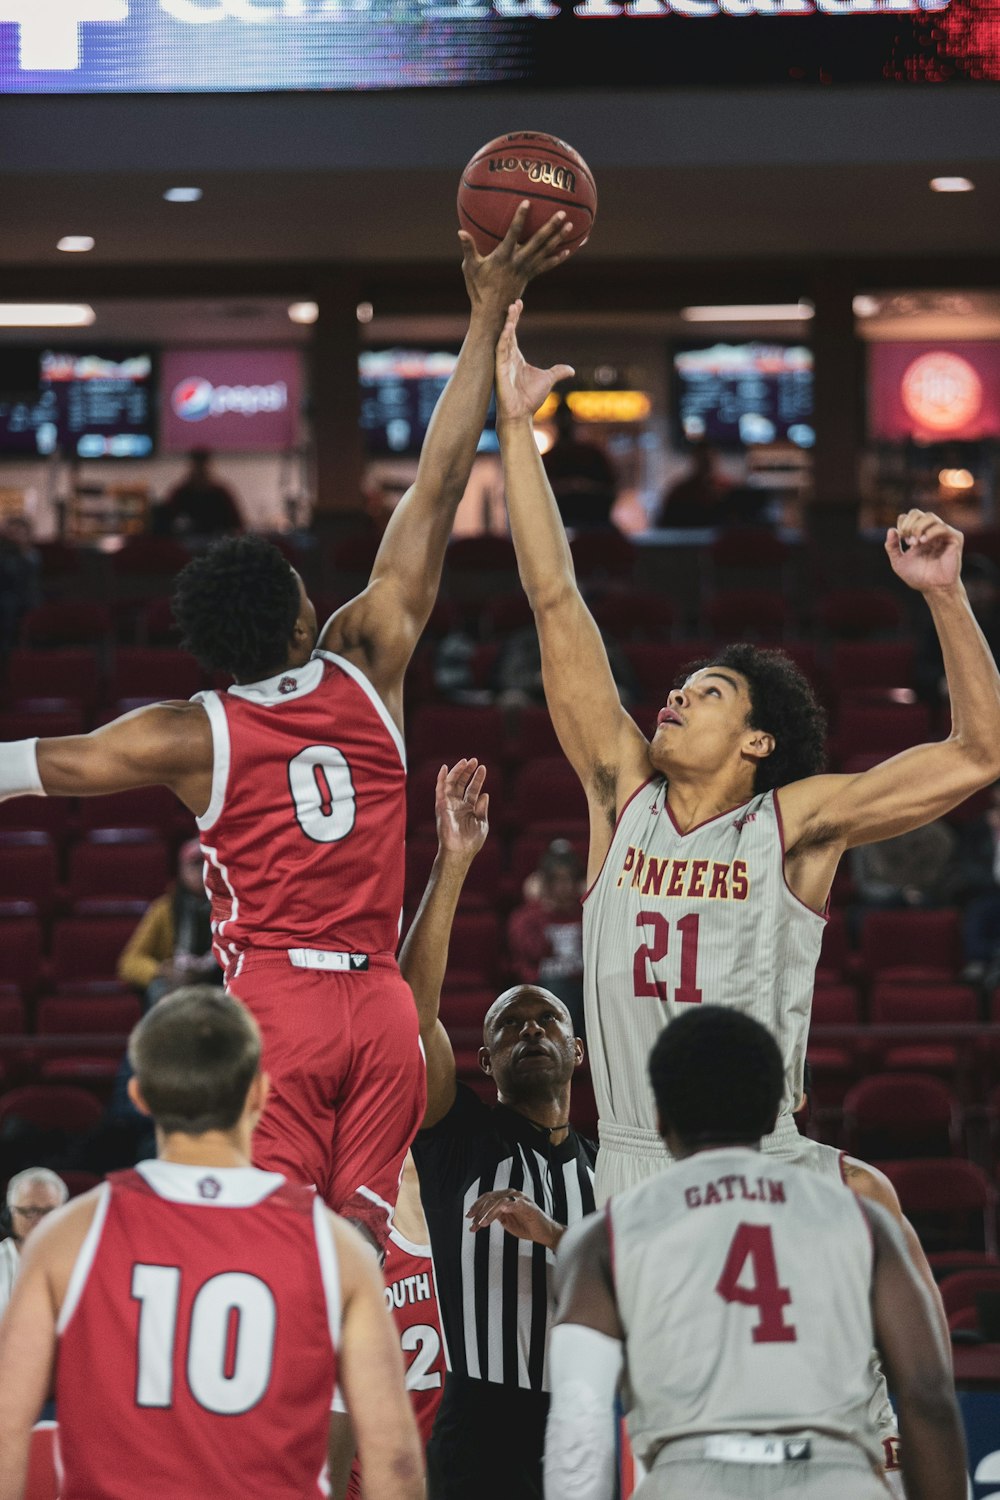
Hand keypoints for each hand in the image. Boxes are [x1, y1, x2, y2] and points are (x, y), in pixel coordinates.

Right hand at [435, 758, 488, 862]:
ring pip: (451, 783)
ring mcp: (449, 805)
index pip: (473, 789)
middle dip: (467, 772)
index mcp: (468, 808)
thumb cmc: (471, 841)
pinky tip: (445, 768)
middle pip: (462, 784)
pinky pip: (440, 790)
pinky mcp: (441, 806)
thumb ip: (482, 808)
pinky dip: (441, 778)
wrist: (460, 851)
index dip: (477, 778)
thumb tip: (485, 794)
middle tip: (474, 760)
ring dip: (458, 771)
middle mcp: (457, 805)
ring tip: (466, 761)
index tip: (483, 768)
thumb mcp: (482, 822)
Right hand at [461, 202, 573, 317]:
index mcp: (503, 256)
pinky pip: (546, 266)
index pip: (513, 233)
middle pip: (538, 241)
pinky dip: (556, 259)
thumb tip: (460, 231)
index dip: (520, 218)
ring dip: (558, 239)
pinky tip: (567, 251)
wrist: (492, 311)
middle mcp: (518, 261)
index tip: (527, 203)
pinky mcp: (530, 276)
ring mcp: (526, 269)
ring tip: (571, 226)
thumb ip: (468, 248)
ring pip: (545, 251)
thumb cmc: (478, 287)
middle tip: (563, 214)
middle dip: (550, 227)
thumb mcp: (470, 267)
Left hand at [466, 1188, 563, 1250]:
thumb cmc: (528, 1227)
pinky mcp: (528, 1206)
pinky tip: (496, 1214)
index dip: (477, 1206)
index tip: (468, 1216)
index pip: (488, 1197)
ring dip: (487, 1213)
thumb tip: (481, 1217)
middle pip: (491, 1198)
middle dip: (479, 1210)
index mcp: (507, 1197)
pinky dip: (503, 1208)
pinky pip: (513, 1204)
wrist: (545, 1234)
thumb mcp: (507, 1222)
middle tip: (471, 1221)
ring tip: (480, 1224)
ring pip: (498, 1201)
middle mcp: (513, 1195)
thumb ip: (496, 1216)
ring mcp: (520, 1199)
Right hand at [495, 299, 574, 422]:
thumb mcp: (548, 380)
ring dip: (507, 325)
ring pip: (503, 339)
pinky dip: (503, 340)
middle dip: (511, 317)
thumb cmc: (530, 399)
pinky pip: (500, 352)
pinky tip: (507, 329)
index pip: (514, 334)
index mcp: (516, 358)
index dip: (515, 319)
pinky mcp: (499, 372)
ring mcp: (502, 364)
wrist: (521, 415)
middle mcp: (507, 358)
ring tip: (511, 310)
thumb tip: (571, 370)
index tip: (518, 304)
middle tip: (514, 302)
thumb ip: (558, 372)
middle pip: (508, 332)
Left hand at [885, 510, 963, 593]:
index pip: (909, 516)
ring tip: (916, 543)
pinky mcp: (955, 538)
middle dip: (909, 525)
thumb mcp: (898, 562)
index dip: (903, 524)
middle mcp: (931, 531)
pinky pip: (942, 527)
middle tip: (908, 541)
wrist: (933, 588)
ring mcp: (943, 534)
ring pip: (930, 516)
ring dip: (919, 528)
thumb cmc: (918, 576)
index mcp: (918, 534)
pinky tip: (924, 542)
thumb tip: (890, 530)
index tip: (902, 540)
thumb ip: (892, 547)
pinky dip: (931, 532)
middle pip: (917, 513)